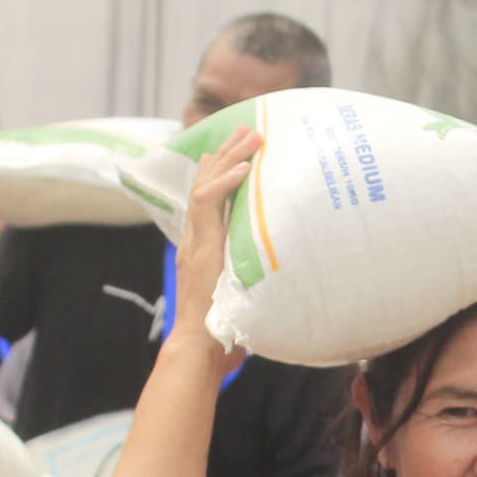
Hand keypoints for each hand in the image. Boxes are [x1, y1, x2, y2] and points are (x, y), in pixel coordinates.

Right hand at [171, 128, 259, 376]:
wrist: (200, 348)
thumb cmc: (223, 333)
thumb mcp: (243, 294)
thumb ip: (253, 280)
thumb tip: (282, 281)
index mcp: (202, 247)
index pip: (206, 199)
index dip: (219, 172)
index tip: (237, 151)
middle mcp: (194, 239)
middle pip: (205, 184)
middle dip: (225, 154)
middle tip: (246, 129)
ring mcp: (195, 241)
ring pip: (206, 186)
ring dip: (229, 158)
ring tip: (251, 135)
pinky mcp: (200, 247)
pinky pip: (207, 203)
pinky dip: (226, 183)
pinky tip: (245, 167)